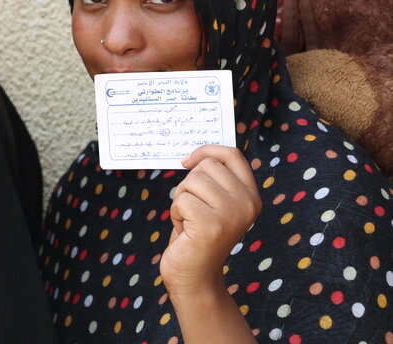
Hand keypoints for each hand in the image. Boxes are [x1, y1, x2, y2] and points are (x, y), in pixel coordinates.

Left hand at [160, 145, 261, 295]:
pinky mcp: (212, 225)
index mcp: (251, 196)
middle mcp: (247, 204)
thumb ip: (214, 179)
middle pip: (206, 165)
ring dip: (181, 200)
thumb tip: (199, 152)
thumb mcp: (212, 202)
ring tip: (190, 221)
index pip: (233, 154)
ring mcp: (232, 214)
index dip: (206, 150)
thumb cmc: (197, 234)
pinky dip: (175, 213)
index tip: (187, 161)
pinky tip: (185, 231)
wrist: (194, 276)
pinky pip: (181, 200)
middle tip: (193, 210)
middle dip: (189, 184)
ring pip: (191, 181)